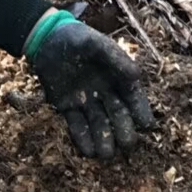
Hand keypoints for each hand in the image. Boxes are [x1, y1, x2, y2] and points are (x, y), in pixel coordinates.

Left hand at [29, 20, 154, 159]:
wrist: (44, 39)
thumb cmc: (75, 37)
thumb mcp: (95, 43)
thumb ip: (115, 58)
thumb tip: (137, 76)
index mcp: (116, 76)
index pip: (133, 96)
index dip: (140, 110)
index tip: (146, 125)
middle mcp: (104, 92)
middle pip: (118, 115)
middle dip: (124, 130)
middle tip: (127, 144)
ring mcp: (85, 101)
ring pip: (98, 124)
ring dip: (104, 139)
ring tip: (107, 154)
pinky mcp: (67, 107)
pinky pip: (76, 126)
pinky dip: (83, 138)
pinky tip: (89, 151)